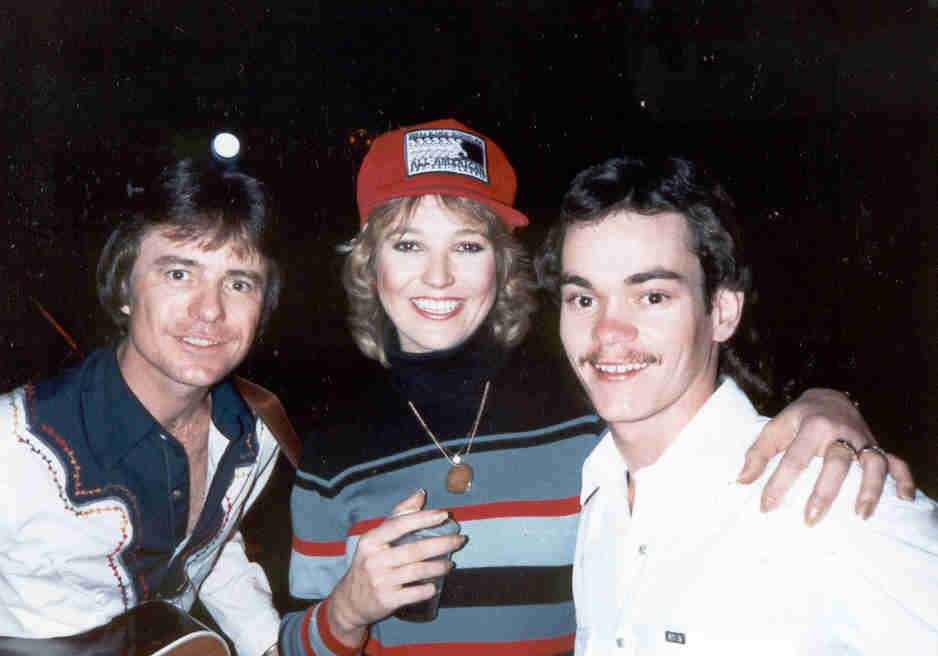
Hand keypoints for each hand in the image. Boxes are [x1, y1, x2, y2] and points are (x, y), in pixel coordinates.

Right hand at [326, 490, 465, 646]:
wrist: (351, 600)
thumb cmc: (368, 563)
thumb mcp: (375, 538)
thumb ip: (398, 515)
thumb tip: (420, 495)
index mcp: (371, 541)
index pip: (399, 524)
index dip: (424, 518)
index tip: (444, 515)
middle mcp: (374, 560)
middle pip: (415, 549)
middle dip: (442, 543)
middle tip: (459, 540)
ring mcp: (381, 581)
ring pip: (418, 571)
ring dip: (439, 566)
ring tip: (450, 563)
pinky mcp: (387, 600)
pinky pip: (415, 593)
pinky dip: (428, 588)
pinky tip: (435, 584)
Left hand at [737, 388, 915, 524]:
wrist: (829, 397)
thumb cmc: (798, 418)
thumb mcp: (774, 428)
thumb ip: (758, 454)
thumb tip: (742, 481)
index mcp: (812, 426)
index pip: (794, 458)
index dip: (779, 483)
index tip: (766, 506)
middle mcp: (841, 432)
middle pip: (837, 463)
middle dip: (825, 492)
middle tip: (810, 519)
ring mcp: (863, 439)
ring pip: (874, 463)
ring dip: (871, 489)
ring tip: (862, 516)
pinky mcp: (877, 446)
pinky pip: (897, 462)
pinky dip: (904, 479)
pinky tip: (905, 499)